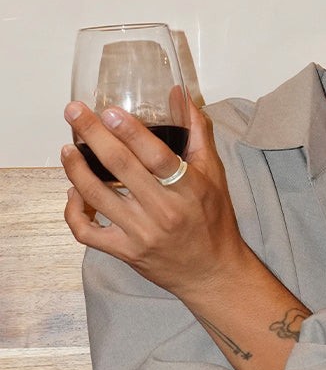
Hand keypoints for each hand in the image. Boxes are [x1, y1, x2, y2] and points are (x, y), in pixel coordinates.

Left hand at [62, 96, 243, 304]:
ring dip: (76, 169)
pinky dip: (73, 211)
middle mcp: (163, 211)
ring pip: (97, 196)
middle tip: (74, 112)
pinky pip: (87, 232)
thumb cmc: (214, 220)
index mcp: (188, 189)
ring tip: (67, 148)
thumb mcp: (213, 175)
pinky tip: (72, 191)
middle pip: (120, 168)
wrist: (211, 273)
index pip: (157, 157)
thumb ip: (196, 133)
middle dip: (93, 135)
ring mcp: (140, 233)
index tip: (109, 112)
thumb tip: (179, 96)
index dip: (131, 133)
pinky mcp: (125, 251)